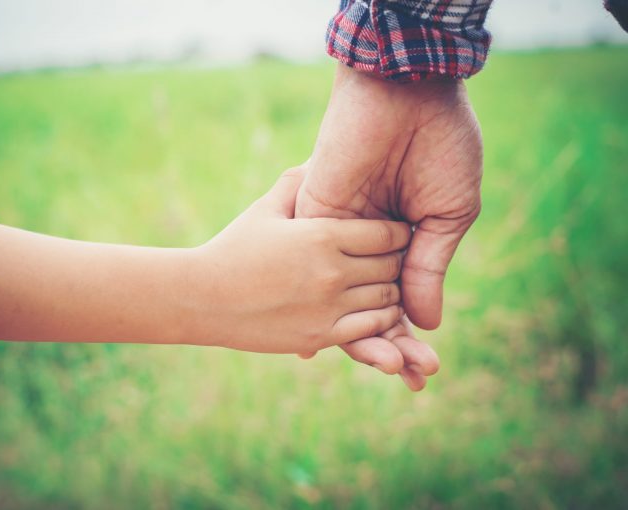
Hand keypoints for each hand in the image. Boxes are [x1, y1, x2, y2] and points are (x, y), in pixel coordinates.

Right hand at [189, 166, 410, 354]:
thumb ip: (295, 185)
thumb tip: (315, 160)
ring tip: (385, 285)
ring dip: (392, 292)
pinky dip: (381, 320)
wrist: (202, 299)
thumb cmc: (232, 249)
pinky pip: (371, 327)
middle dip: (397, 262)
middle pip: (392, 266)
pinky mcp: (320, 336)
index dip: (399, 233)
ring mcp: (328, 306)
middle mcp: (331, 271)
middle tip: (395, 261)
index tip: (398, 234)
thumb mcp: (264, 210)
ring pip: (388, 299)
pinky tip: (373, 311)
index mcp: (321, 235)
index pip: (388, 233)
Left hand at [296, 65, 482, 387]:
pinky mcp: (313, 218)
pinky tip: (320, 346)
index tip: (424, 370)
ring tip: (388, 372)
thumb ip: (428, 267)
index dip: (411, 334)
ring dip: (362, 337)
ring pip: (342, 298)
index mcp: (401, 238)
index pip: (400, 298)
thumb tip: (425, 323)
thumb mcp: (446, 214)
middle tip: (415, 380)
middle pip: (370, 306)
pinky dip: (318, 304)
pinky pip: (313, 270)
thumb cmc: (439, 146)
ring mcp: (338, 233)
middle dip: (392, 345)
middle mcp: (366, 242)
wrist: (407, 93)